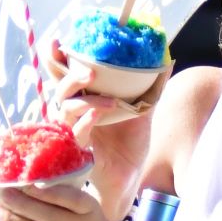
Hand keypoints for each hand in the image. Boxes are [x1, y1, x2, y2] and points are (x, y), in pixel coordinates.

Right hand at [48, 37, 169, 217]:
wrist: (130, 178)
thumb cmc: (129, 145)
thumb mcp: (141, 112)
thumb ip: (149, 88)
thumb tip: (165, 61)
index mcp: (85, 99)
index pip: (65, 75)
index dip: (56, 59)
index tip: (56, 42)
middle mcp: (73, 114)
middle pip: (60, 89)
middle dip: (71, 77)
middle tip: (90, 72)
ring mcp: (72, 133)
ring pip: (65, 111)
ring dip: (86, 102)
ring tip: (111, 101)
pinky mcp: (76, 153)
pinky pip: (75, 135)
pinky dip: (85, 123)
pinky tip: (98, 114)